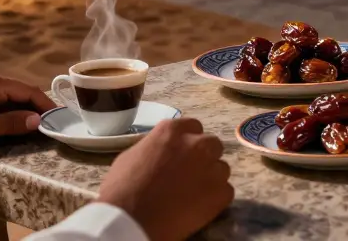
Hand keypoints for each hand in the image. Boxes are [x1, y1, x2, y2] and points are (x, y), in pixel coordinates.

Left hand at [0, 71, 55, 152]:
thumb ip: (10, 123)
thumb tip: (39, 121)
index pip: (29, 90)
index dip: (46, 105)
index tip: (60, 120)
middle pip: (22, 94)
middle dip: (38, 109)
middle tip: (53, 127)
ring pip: (12, 100)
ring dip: (25, 113)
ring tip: (40, 130)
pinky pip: (1, 105)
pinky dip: (12, 115)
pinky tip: (18, 127)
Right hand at [98, 117, 232, 240]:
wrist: (130, 219)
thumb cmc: (122, 188)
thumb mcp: (132, 155)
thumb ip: (154, 146)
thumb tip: (161, 150)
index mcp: (173, 130)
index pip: (193, 127)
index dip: (188, 142)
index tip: (183, 154)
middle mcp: (197, 144)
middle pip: (212, 145)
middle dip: (204, 157)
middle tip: (190, 174)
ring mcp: (212, 168)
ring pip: (221, 168)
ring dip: (210, 178)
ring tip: (193, 194)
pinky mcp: (221, 193)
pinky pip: (225, 191)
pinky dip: (215, 199)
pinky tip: (198, 208)